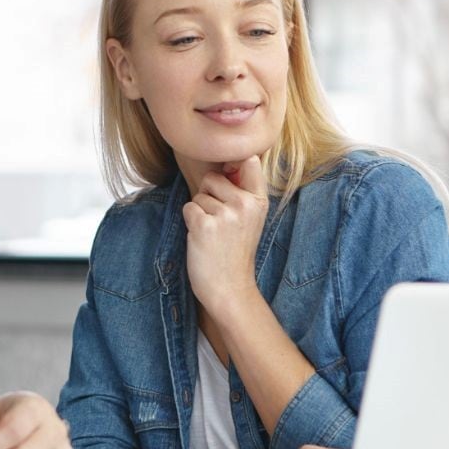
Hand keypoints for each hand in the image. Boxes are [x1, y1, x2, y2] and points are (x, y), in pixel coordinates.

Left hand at [183, 155, 268, 312]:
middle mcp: (245, 204)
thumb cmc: (235, 252)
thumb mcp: (250, 219)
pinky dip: (190, 222)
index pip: (249, 161)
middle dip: (208, 196)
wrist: (229, 287)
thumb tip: (227, 163)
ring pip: (198, 196)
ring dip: (200, 213)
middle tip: (219, 223)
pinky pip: (189, 208)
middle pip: (212, 178)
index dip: (231, 166)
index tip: (229, 178)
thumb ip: (243, 191)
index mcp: (259, 200)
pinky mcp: (205, 225)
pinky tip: (203, 238)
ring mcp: (226, 214)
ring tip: (213, 234)